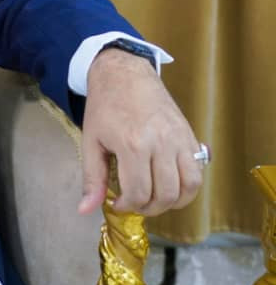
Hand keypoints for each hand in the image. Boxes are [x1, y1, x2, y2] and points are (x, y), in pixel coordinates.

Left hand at [77, 48, 202, 216]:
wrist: (124, 74)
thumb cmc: (104, 107)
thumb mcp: (90, 141)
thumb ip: (92, 178)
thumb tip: (86, 209)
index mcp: (132, 144)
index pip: (138, 192)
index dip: (128, 206)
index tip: (119, 204)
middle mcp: (160, 143)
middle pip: (165, 194)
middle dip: (149, 208)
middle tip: (136, 204)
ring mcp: (179, 139)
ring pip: (188, 187)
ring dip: (173, 202)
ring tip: (154, 199)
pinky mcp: (190, 136)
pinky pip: (199, 172)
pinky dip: (188, 188)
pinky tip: (170, 187)